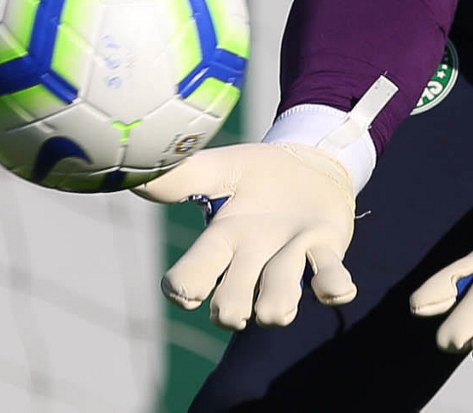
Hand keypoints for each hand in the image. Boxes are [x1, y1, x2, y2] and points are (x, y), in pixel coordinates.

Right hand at [134, 142, 357, 329]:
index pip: (187, 280)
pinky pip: (331, 283)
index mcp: (222, 239)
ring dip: (280, 299)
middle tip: (240, 296)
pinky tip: (336, 287)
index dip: (184, 289)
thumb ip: (184, 174)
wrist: (312, 164)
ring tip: (289, 280)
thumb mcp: (224, 166)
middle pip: (228, 308)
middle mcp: (252, 261)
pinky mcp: (327, 252)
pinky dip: (333, 288)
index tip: (188, 289)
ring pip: (276, 306)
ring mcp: (291, 260)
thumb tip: (136, 180)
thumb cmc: (261, 173)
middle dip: (231, 308)